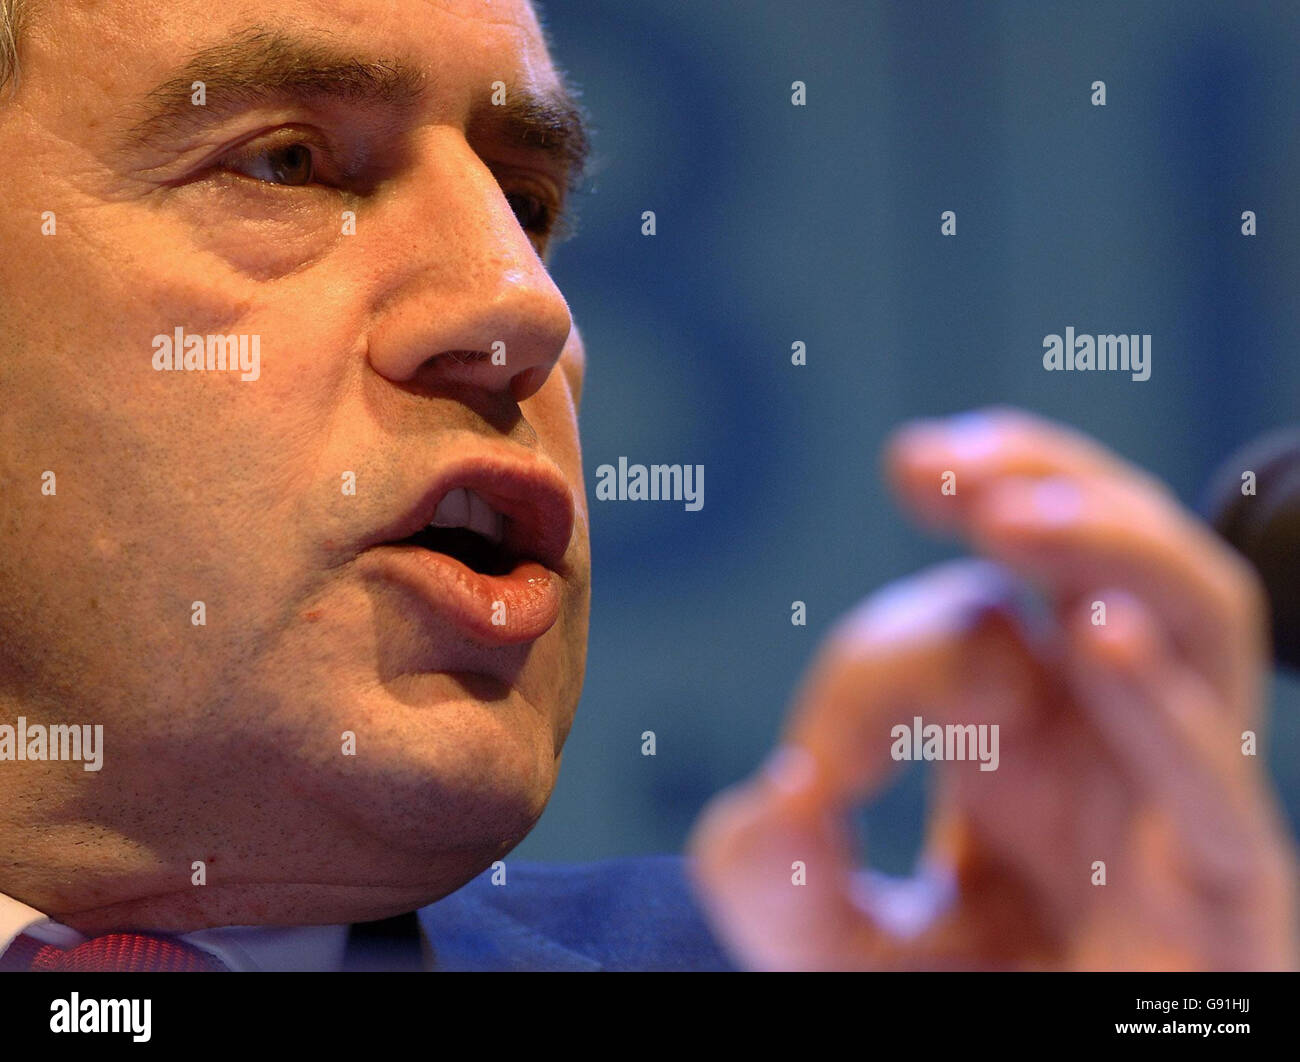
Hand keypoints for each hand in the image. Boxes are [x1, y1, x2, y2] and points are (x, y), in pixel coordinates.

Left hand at [687, 407, 1297, 969]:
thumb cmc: (961, 1013)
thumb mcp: (838, 945)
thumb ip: (778, 882)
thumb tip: (773, 798)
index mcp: (1026, 730)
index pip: (967, 625)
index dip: (876, 667)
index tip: (819, 769)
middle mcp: (1112, 736)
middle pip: (1113, 552)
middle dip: (1032, 474)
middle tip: (925, 460)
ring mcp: (1178, 798)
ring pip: (1198, 616)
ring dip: (1109, 539)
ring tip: (1005, 506)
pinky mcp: (1231, 892)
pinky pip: (1219, 777)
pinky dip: (1165, 701)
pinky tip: (1102, 634)